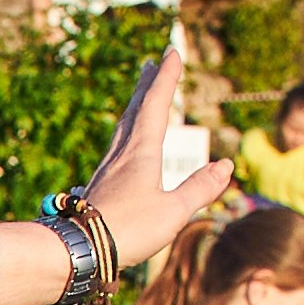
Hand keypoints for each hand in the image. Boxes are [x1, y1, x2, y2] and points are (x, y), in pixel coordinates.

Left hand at [83, 45, 228, 253]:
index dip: (166, 78)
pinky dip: (125, 137)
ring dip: (133, 108)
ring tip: (139, 99)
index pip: (156, 105)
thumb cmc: (126, 231)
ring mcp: (107, 171)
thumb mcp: (173, 212)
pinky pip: (115, 150)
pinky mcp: (99, 188)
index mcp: (141, 153)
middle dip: (146, 87)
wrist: (76, 251)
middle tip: (150, 64)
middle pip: (135, 111)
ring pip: (122, 130)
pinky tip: (121, 151)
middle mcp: (121, 155)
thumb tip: (226, 165)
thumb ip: (199, 188)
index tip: (171, 53)